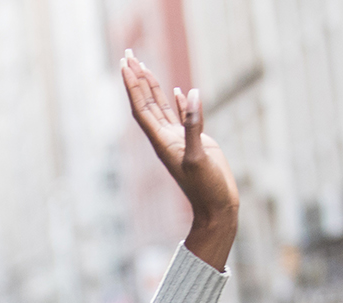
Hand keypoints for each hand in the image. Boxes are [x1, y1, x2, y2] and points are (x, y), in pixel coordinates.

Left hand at [121, 50, 237, 269]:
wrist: (217, 208)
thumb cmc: (206, 189)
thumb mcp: (199, 157)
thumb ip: (194, 126)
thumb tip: (191, 94)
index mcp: (162, 142)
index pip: (142, 107)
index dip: (133, 85)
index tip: (125, 63)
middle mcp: (167, 139)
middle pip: (146, 102)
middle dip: (137, 78)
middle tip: (128, 54)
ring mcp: (180, 140)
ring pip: (161, 107)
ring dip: (152, 86)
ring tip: (143, 64)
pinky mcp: (195, 143)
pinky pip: (183, 118)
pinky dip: (178, 103)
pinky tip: (179, 92)